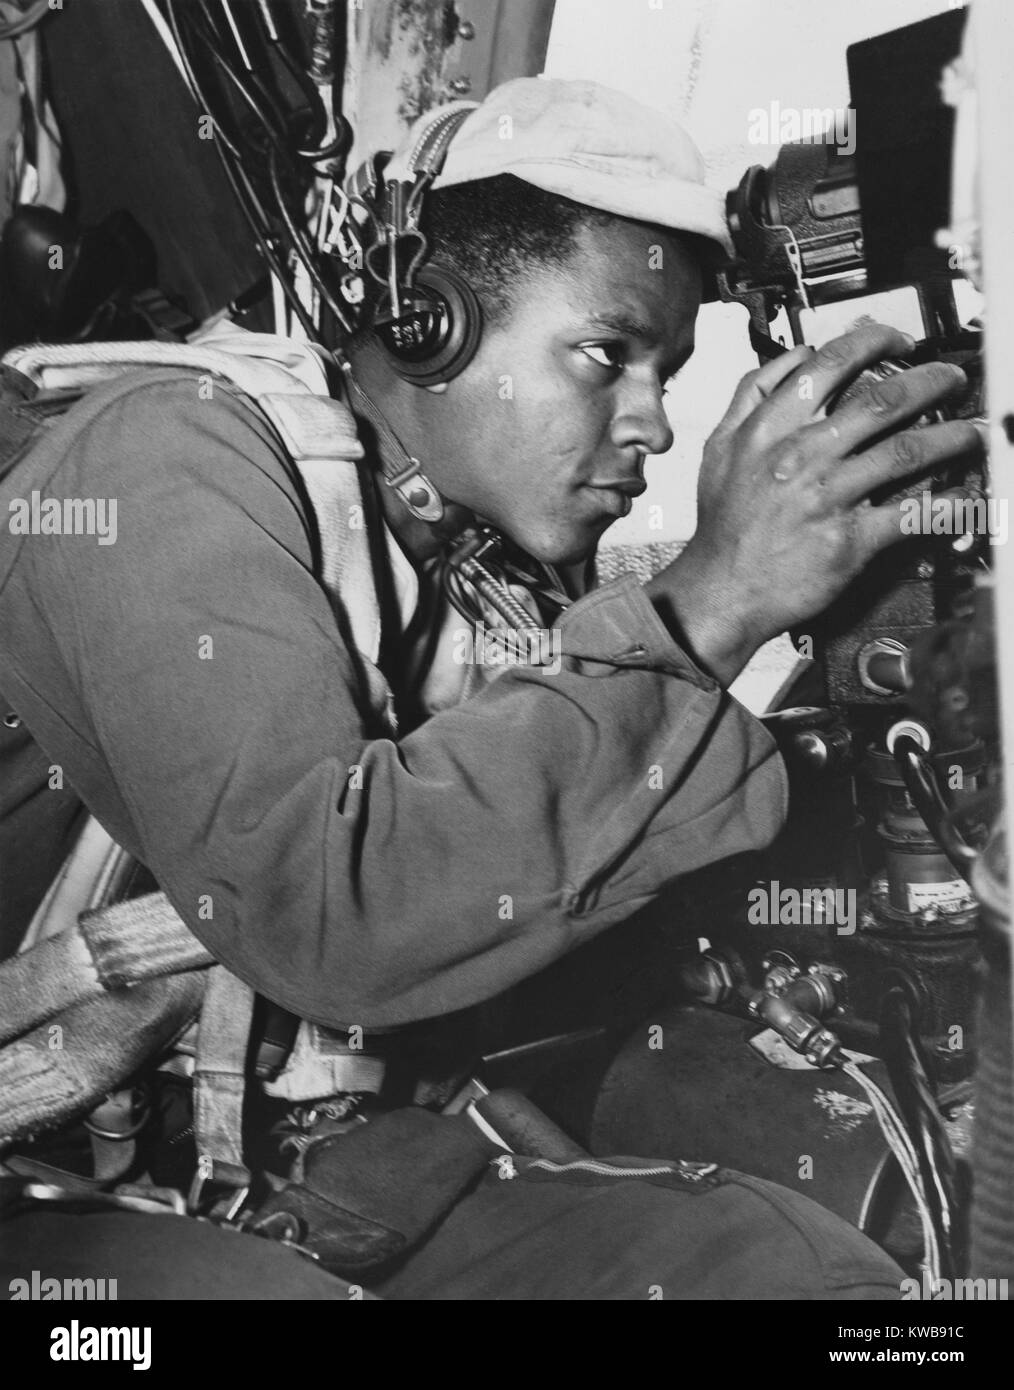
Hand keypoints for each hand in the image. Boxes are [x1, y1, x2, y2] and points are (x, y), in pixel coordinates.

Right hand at [646, 323, 982, 684]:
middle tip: (951, 379)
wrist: (721, 592)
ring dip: (951, 436)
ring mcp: (827, 498)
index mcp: (768, 429)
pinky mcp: (848, 540)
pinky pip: (911, 513)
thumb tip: (796, 356)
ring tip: (971, 432)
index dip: (874, 342)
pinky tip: (963, 495)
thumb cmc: (724, 527)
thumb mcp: (720, 447)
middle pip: (882, 401)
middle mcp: (800, 457)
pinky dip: (946, 503)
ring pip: (906, 451)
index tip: (897, 343)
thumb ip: (752, 394)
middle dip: (930, 382)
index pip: (829, 364)